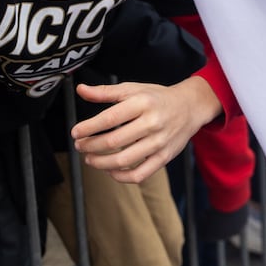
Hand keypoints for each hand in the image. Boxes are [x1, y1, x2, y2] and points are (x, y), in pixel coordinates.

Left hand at [70, 77, 220, 184]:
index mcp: (142, 103)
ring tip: (90, 159)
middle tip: (80, 146)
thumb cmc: (157, 97)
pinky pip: (140, 174)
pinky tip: (110, 171)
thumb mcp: (133, 89)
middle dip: (91, 146)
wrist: (190, 107)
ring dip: (101, 163)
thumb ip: (105, 92)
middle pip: (114, 140)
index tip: (75, 132)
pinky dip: (121, 176)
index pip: (110, 118)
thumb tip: (81, 90)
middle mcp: (152, 122)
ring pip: (124, 159)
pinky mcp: (164, 157)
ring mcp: (159, 142)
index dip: (89, 127)